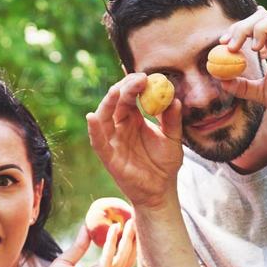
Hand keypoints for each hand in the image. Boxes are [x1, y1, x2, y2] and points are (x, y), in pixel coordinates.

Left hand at [32, 222, 136, 266]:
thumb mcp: (65, 261)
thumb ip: (79, 246)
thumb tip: (86, 227)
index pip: (120, 259)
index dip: (127, 244)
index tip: (129, 227)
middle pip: (127, 258)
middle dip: (134, 240)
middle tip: (136, 220)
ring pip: (123, 257)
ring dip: (128, 238)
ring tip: (131, 221)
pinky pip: (109, 258)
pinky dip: (112, 242)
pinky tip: (114, 228)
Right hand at [85, 73, 184, 210]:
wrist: (162, 190)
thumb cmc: (165, 164)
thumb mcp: (173, 139)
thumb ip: (173, 120)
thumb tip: (175, 100)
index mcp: (134, 119)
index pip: (129, 96)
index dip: (134, 84)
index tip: (146, 75)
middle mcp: (120, 127)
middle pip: (115, 102)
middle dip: (124, 88)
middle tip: (137, 79)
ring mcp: (113, 141)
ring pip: (103, 118)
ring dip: (107, 102)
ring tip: (116, 91)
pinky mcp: (109, 156)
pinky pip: (98, 142)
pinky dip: (93, 130)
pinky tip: (92, 117)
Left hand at [218, 9, 266, 126]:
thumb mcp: (260, 93)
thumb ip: (242, 86)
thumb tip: (221, 81)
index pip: (253, 25)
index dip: (237, 30)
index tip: (223, 44)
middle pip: (263, 16)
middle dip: (243, 27)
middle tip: (231, 46)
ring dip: (263, 27)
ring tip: (255, 48)